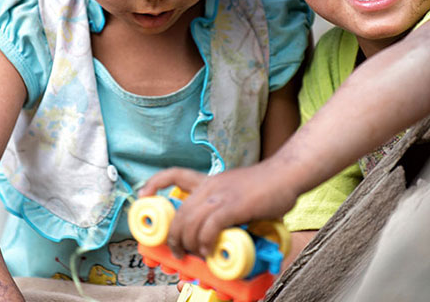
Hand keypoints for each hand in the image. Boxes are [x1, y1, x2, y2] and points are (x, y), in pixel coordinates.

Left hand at [139, 160, 297, 257]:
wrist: (286, 174)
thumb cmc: (267, 187)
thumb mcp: (237, 193)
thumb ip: (226, 209)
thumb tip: (219, 236)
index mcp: (210, 181)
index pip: (175, 175)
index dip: (155, 185)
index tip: (143, 197)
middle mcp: (210, 187)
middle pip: (179, 214)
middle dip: (173, 238)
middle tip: (178, 253)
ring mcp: (220, 196)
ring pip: (190, 224)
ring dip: (189, 245)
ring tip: (197, 255)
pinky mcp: (233, 207)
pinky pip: (209, 228)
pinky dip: (206, 243)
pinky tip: (211, 251)